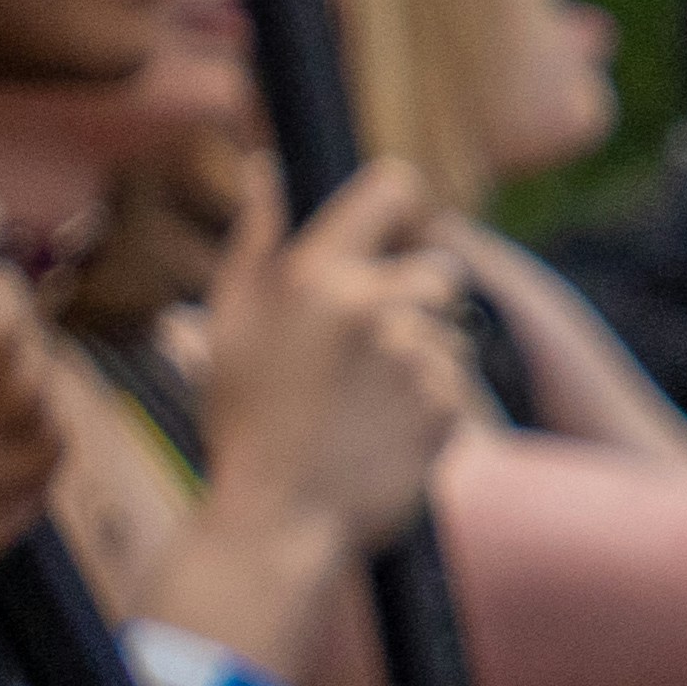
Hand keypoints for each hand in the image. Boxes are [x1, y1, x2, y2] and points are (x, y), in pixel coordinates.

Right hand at [196, 156, 481, 562]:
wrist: (278, 520)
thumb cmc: (244, 418)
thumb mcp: (230, 323)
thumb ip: (255, 238)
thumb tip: (270, 166)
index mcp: (315, 275)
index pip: (394, 188)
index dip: (399, 199)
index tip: (396, 218)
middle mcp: (373, 306)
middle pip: (439, 269)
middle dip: (414, 299)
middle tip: (366, 347)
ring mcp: (415, 357)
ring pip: (451, 331)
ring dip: (422, 354)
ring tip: (362, 399)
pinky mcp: (448, 403)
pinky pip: (456, 380)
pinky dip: (430, 400)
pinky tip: (384, 428)